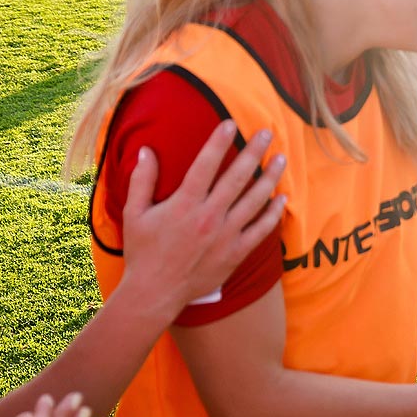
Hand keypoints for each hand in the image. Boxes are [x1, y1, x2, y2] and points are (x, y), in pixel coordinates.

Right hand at [122, 120, 286, 315]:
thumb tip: (146, 150)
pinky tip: (281, 199)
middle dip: (254, 153)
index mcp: (184, 205)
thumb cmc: (143, 252)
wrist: (155, 293)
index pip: (205, 165)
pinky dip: (273, 214)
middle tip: (269, 134)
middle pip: (237, 178)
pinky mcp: (236, 253)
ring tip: (281, 160)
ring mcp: (225, 236)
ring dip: (269, 179)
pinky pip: (260, 230)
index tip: (231, 124)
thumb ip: (142, 180)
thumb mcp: (135, 214)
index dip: (218, 142)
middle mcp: (208, 217)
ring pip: (254, 201)